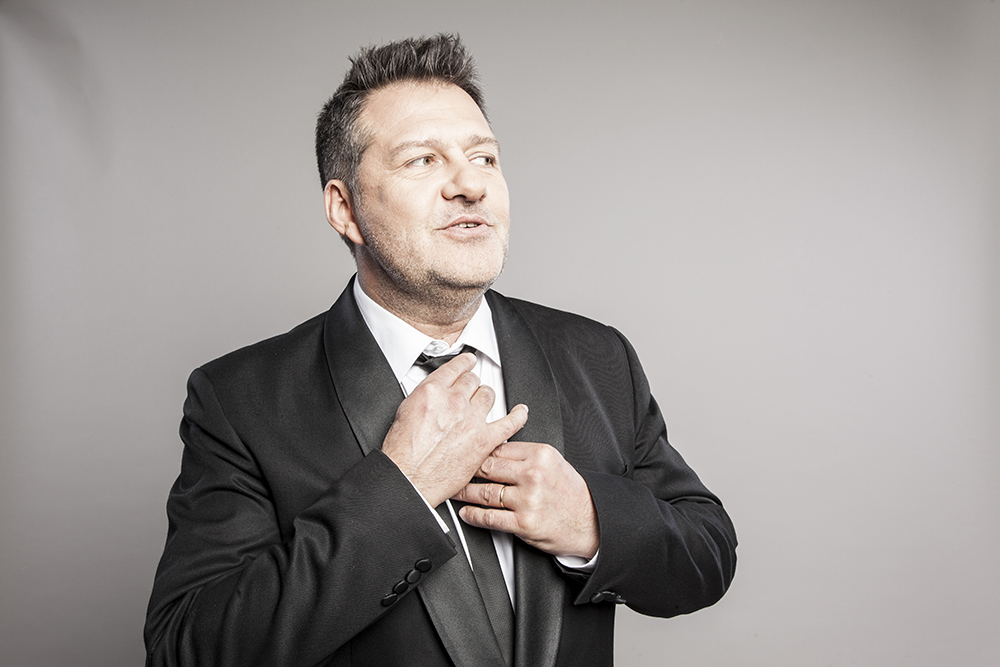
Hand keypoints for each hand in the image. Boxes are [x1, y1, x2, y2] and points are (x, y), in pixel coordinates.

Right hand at [381, 352, 528, 506]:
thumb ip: (424, 397)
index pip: (455, 368)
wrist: (409, 479)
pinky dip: (518, 416)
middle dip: (472, 384)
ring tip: (484, 401)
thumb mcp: (404, 412)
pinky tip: (520, 412)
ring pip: (488, 395)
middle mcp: (454, 402)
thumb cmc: (402, 453)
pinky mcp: (484, 440)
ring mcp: (471, 420)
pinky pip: (510, 423)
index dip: (464, 363)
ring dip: (486, 397)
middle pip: (472, 381)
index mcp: (433, 392)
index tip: (468, 363)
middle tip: (470, 389)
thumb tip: (434, 394)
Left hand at [453, 441, 599, 559]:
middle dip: (466, 469)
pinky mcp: (524, 523)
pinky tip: (466, 513)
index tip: (467, 453)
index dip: (478, 451)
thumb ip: (525, 456)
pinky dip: (473, 516)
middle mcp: (533, 475)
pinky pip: (489, 517)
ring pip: (485, 492)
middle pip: (488, 467)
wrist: (592, 521)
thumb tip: (495, 449)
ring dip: (465, 493)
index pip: (499, 447)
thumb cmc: (571, 493)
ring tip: (455, 491)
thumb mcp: (553, 463)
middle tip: (453, 469)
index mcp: (540, 454)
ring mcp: (528, 500)